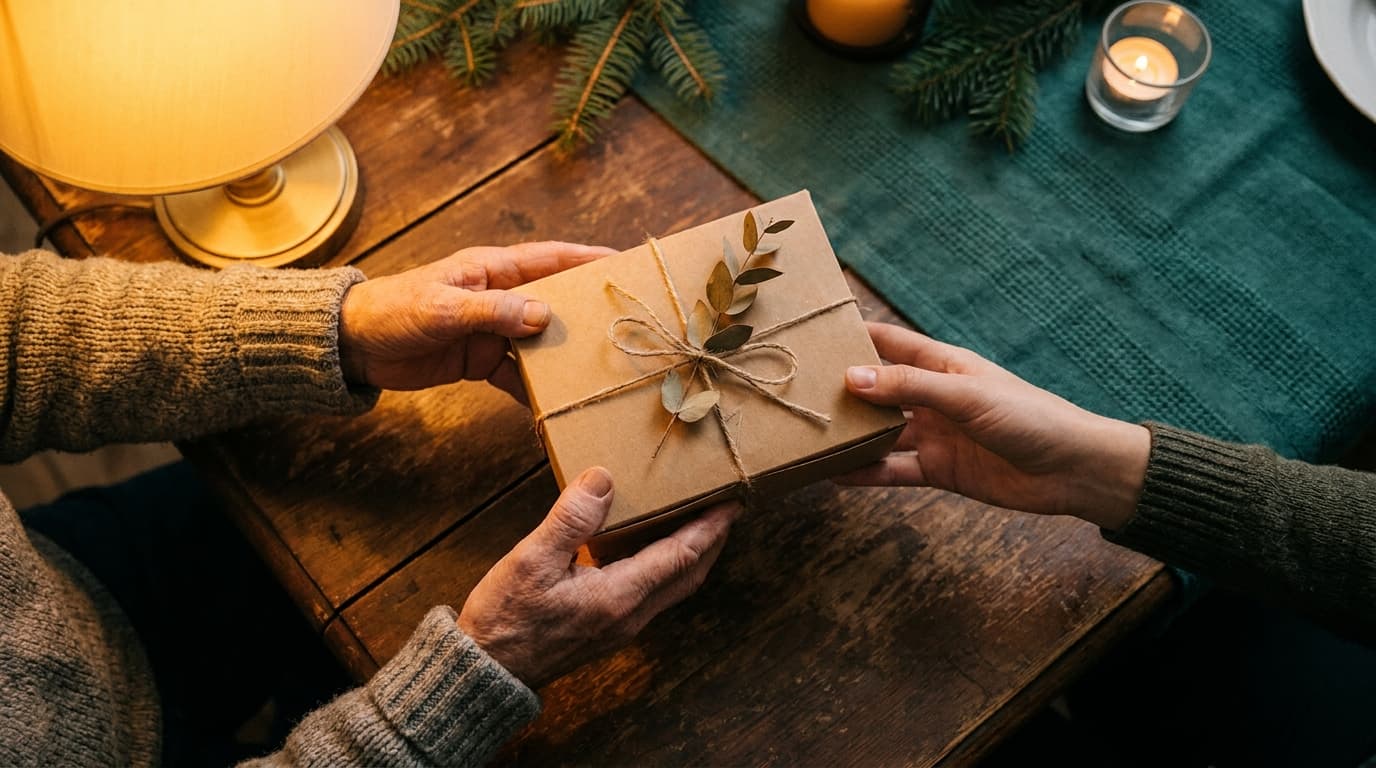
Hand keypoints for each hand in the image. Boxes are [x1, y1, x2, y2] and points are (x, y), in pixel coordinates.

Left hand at [338, 241, 613, 393]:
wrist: (353, 345)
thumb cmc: (394, 310)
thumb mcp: (443, 308)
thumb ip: (493, 312)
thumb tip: (544, 316)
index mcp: (493, 270)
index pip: (552, 259)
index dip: (589, 259)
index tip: (624, 263)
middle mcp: (500, 298)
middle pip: (555, 303)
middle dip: (587, 314)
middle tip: (625, 327)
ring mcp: (493, 331)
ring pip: (541, 344)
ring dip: (564, 359)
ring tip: (598, 373)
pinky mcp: (481, 361)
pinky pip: (517, 376)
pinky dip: (533, 391)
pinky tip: (553, 407)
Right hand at [458, 468, 740, 687]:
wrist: (488, 674)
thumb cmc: (506, 619)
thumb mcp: (531, 561)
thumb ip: (571, 519)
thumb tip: (603, 478)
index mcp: (619, 595)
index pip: (681, 555)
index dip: (710, 527)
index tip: (732, 501)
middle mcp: (630, 614)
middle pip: (689, 574)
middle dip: (712, 540)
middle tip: (725, 507)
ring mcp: (621, 626)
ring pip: (673, 586)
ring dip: (692, 555)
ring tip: (697, 522)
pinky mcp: (608, 629)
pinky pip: (653, 594)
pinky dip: (666, 567)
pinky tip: (651, 547)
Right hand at [835, 323, 1149, 529]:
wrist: (1072, 470)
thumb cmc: (1029, 417)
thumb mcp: (966, 395)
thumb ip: (908, 387)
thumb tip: (851, 377)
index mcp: (942, 364)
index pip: (888, 341)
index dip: (854, 334)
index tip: (813, 331)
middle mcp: (932, 397)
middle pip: (876, 389)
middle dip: (841, 389)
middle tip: (795, 391)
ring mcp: (933, 434)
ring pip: (880, 431)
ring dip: (849, 434)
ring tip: (808, 437)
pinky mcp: (938, 469)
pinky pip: (892, 469)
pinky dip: (865, 472)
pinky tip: (835, 476)